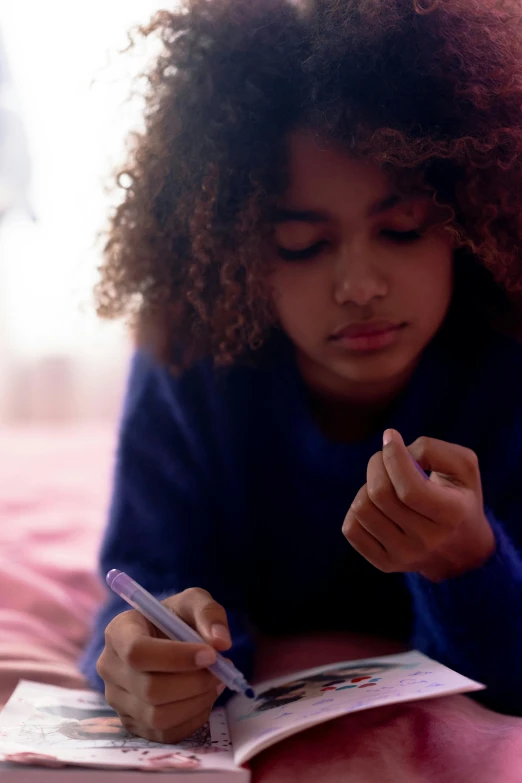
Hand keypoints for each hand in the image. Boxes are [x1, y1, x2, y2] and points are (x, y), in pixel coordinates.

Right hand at [97, 588, 231, 742]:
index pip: (137, 651)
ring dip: (196, 702)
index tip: (211, 654)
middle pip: (149, 688)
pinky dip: (193, 718)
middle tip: (222, 670)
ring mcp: (117, 699)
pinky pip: (164, 733)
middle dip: (194, 683)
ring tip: (216, 682)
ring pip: (157, 716)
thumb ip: (209, 614)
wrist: (167, 639)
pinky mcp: (131, 723)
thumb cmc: (176, 618)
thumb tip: (221, 642)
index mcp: (119, 631)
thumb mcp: (193, 602)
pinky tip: (204, 697)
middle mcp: (109, 667)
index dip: (176, 657)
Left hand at [342, 429, 495, 581]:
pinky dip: (357, 509)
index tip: (391, 437)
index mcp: (452, 514)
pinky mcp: (385, 564)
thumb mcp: (463, 467)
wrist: (462, 550)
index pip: (409, 488)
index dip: (393, 456)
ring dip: (367, 486)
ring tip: (384, 484)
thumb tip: (394, 448)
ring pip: (362, 508)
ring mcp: (404, 556)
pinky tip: (375, 505)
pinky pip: (351, 528)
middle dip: (377, 464)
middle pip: (380, 494)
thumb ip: (433, 450)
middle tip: (385, 459)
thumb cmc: (458, 496)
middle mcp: (428, 540)